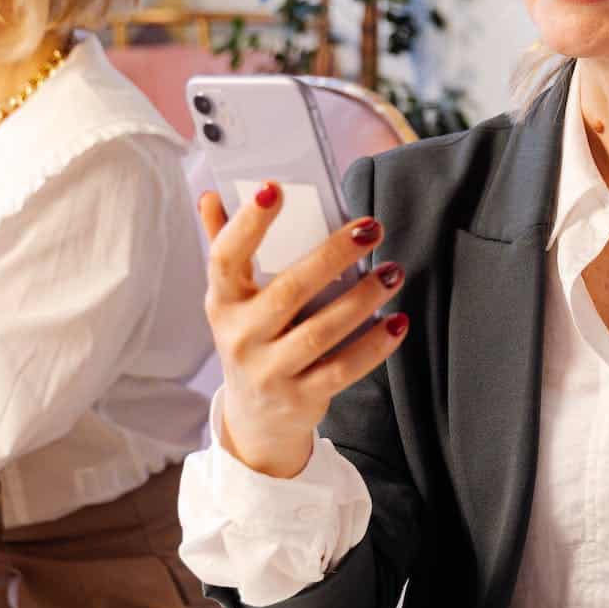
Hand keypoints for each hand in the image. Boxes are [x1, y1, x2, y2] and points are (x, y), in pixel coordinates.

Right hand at [200, 183, 407, 478]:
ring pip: (320, 331)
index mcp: (222, 302)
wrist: (255, 419)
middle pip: (288, 291)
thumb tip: (211, 196)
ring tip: (392, 271)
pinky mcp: (300, 398)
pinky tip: (397, 322)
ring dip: (362, 298)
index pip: (225, 257)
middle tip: (370, 228)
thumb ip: (224, 246)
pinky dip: (374, 346)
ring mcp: (269, 371)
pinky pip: (343, 369)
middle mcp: (239, 337)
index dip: (247, 223)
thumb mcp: (233, 300)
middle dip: (332, 255)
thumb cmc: (251, 340)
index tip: (274, 188)